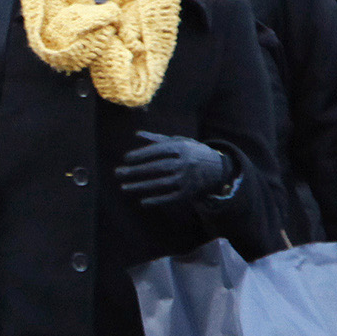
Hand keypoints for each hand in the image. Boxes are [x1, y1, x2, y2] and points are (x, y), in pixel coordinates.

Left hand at [114, 130, 231, 206]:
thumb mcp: (180, 142)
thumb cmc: (192, 152)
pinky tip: (143, 201)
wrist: (218, 169)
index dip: (142, 154)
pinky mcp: (189, 193)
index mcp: (182, 148)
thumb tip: (137, 134)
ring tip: (124, 187)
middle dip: (136, 170)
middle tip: (118, 172)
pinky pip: (170, 197)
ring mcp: (187, 179)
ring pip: (160, 184)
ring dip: (140, 186)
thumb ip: (158, 140)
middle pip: (157, 167)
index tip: (126, 158)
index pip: (158, 151)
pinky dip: (157, 200)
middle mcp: (185, 163)